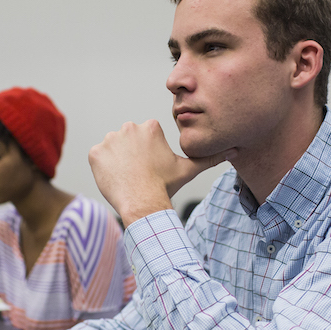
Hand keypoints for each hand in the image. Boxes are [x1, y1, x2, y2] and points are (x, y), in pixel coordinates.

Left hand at [88, 120, 232, 225]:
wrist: (142, 202)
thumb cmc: (165, 185)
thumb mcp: (189, 169)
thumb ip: (209, 157)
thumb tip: (234, 151)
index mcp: (150, 126)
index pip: (147, 137)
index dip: (150, 154)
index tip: (153, 167)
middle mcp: (129, 127)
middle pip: (129, 141)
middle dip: (133, 154)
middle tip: (140, 173)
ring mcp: (110, 139)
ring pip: (114, 149)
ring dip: (118, 160)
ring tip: (129, 177)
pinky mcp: (96, 153)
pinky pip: (99, 158)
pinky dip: (104, 168)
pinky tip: (116, 178)